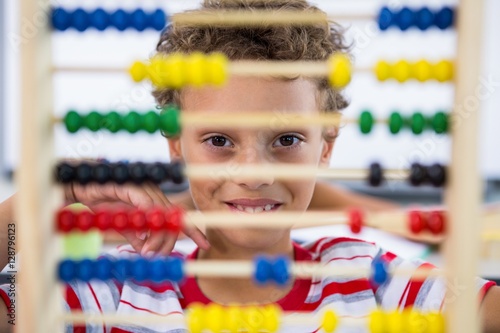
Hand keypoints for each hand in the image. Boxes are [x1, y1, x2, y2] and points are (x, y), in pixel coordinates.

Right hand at [65, 182, 209, 255]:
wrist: (81, 187)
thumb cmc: (101, 203)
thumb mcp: (123, 225)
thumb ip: (137, 236)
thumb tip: (147, 252)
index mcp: (155, 200)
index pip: (179, 216)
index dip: (193, 230)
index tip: (206, 244)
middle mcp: (155, 193)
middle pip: (174, 220)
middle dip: (170, 243)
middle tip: (156, 258)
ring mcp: (146, 189)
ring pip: (164, 218)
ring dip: (158, 240)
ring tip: (148, 253)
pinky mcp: (135, 188)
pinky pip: (149, 210)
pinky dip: (149, 227)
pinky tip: (143, 240)